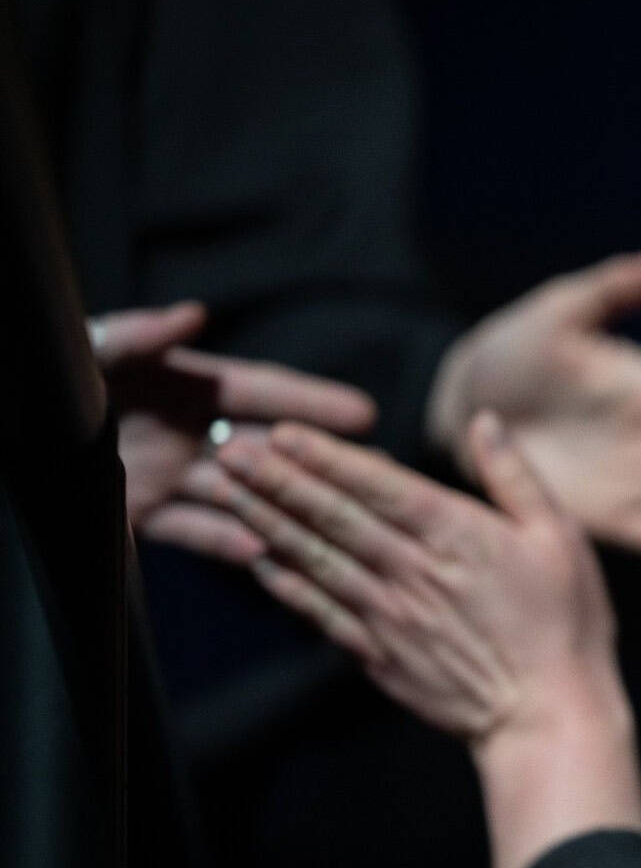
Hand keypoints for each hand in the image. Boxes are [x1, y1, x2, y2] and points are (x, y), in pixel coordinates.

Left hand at [92, 301, 377, 561]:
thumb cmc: (38, 382)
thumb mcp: (84, 352)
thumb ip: (132, 336)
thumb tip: (193, 316)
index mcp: (177, 382)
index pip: (259, 391)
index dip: (311, 402)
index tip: (364, 414)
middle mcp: (180, 429)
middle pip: (264, 448)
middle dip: (318, 463)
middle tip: (377, 479)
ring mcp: (162, 474)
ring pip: (238, 495)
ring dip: (283, 507)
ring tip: (336, 524)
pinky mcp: (135, 515)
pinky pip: (191, 532)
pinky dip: (224, 543)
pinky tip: (262, 552)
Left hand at [195, 414, 640, 867]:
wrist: (548, 715)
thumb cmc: (566, 624)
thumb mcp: (560, 537)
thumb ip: (515, 476)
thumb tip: (484, 420)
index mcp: (458, 535)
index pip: (378, 485)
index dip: (326, 456)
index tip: (282, 431)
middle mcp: (413, 571)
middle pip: (333, 517)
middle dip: (278, 480)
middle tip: (229, 451)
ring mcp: (390, 616)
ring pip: (317, 560)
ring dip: (269, 524)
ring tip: (228, 494)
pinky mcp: (379, 654)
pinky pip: (322, 612)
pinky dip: (287, 585)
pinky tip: (259, 562)